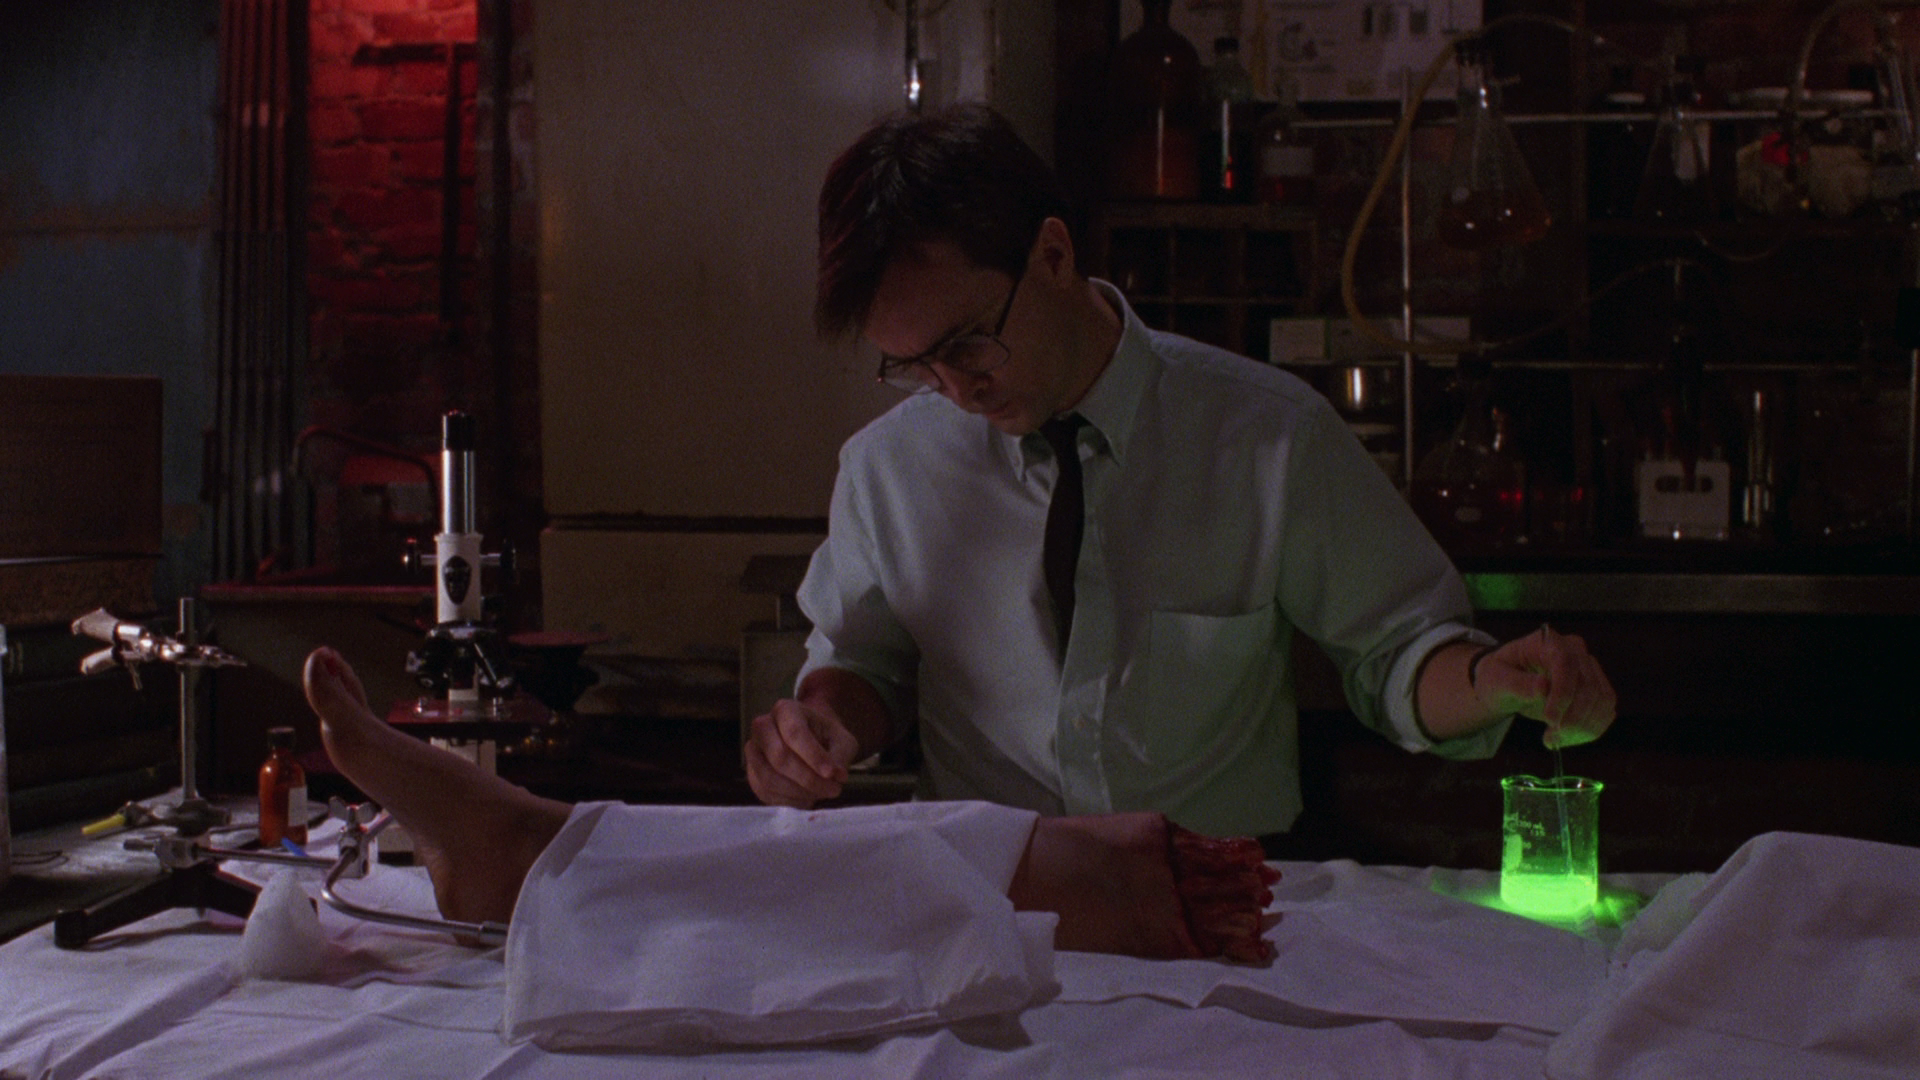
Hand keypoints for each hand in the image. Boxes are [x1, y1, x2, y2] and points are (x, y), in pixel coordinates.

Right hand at [743, 698, 861, 807]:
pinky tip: (807, 797)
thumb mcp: (843, 741)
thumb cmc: (827, 739)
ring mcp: (754, 751)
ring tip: (822, 793)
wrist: (812, 743)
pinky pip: (765, 792)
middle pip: (779, 757)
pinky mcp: (752, 774)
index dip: (814, 756)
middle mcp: (762, 727)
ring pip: (769, 778)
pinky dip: (789, 800)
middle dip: (808, 778)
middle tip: (833, 789)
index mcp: (785, 710)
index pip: (795, 733)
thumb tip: (833, 776)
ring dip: (799, 792)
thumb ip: (840, 757)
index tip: (833, 774)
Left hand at [1470, 625, 1615, 748]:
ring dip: (1583, 727)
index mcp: (1549, 642)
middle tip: (1551, 737)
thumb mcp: (1496, 679)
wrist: (1507, 683)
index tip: (1550, 719)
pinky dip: (1590, 729)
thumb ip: (1516, 683)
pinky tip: (1567, 737)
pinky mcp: (1597, 689)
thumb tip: (1543, 687)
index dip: (1563, 693)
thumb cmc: (1499, 676)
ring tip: (1555, 739)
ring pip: (1602, 700)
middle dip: (1573, 717)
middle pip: (1589, 685)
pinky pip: (1606, 711)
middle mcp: (1576, 651)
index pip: (1566, 664)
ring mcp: (1590, 669)